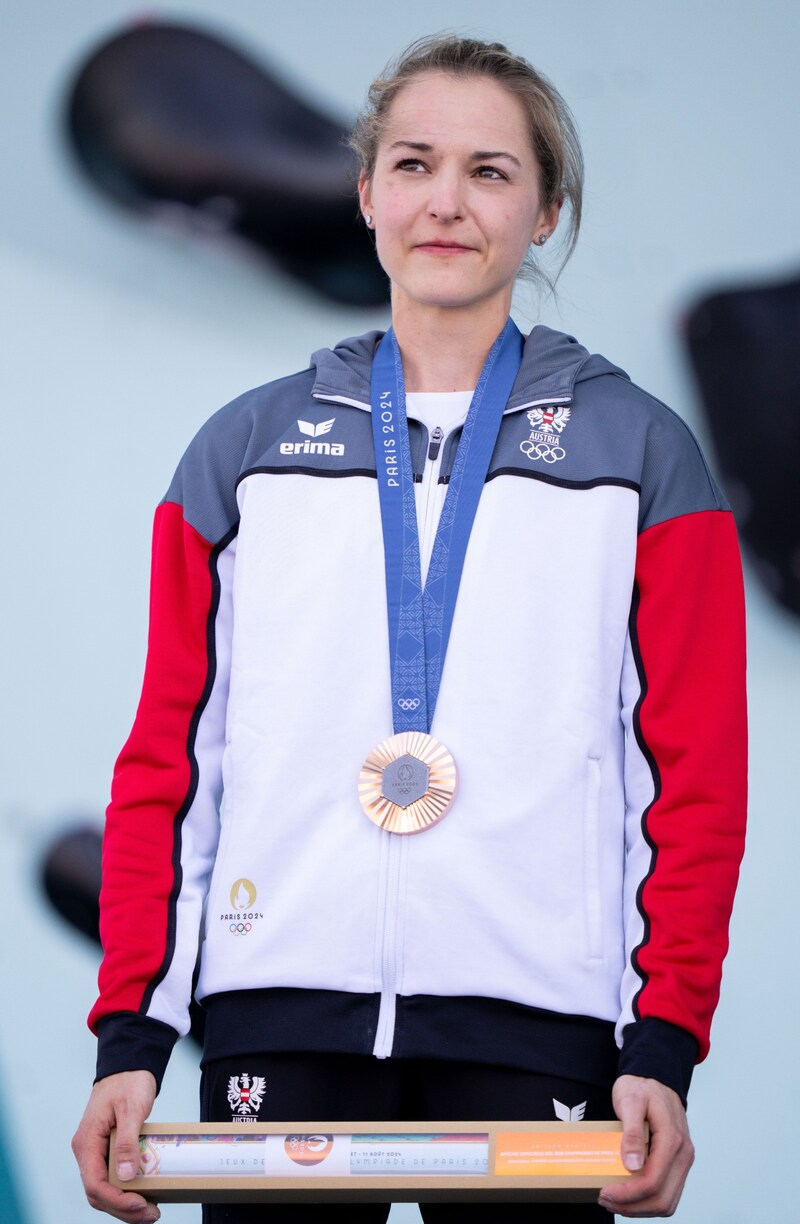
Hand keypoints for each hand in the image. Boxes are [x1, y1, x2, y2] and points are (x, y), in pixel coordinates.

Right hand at [72, 1070, 158, 1221]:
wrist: (128, 1065)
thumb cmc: (128, 1082)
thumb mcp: (131, 1109)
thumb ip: (126, 1142)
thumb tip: (126, 1177)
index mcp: (87, 1142)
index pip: (95, 1184)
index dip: (117, 1200)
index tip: (141, 1204)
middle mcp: (87, 1151)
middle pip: (99, 1193)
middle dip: (123, 1209)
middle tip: (152, 1214)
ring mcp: (95, 1152)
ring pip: (105, 1189)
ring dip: (125, 1204)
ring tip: (150, 1212)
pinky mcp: (107, 1150)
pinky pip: (112, 1178)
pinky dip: (126, 1191)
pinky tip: (144, 1195)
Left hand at [598, 1074, 693, 1216]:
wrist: (656, 1077)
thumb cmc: (641, 1086)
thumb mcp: (630, 1102)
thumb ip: (632, 1132)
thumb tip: (632, 1165)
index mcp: (673, 1140)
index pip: (652, 1182)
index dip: (628, 1195)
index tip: (605, 1193)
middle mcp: (684, 1154)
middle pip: (662, 1200)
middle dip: (632, 1207)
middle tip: (606, 1200)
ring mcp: (683, 1160)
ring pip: (667, 1202)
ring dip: (640, 1208)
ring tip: (615, 1201)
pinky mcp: (678, 1163)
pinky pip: (668, 1193)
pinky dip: (648, 1201)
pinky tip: (628, 1195)